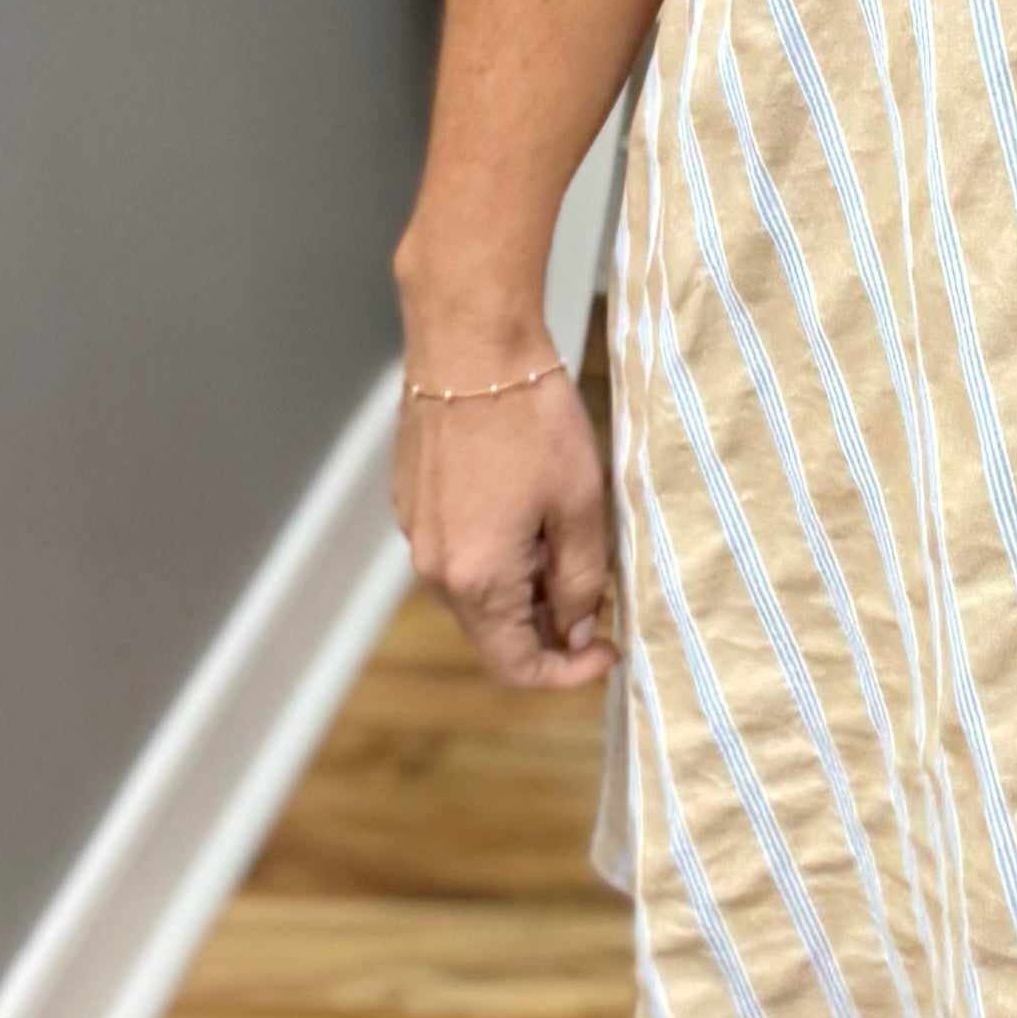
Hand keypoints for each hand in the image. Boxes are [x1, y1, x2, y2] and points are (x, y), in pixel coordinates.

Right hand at [393, 356, 615, 691]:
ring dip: (522, 588)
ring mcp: (415, 533)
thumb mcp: (581, 505)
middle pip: (493, 632)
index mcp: (477, 578)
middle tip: (599, 595)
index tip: (606, 651)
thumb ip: (581, 580)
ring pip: (475, 592)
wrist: (470, 345)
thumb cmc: (532, 420)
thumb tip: (577, 630)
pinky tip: (529, 513)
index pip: (515, 666)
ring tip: (567, 543)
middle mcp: (434, 568)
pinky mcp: (411, 502)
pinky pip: (457, 553)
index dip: (565, 673)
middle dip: (548, 627)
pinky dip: (495, 555)